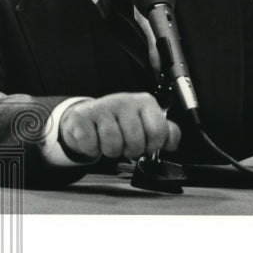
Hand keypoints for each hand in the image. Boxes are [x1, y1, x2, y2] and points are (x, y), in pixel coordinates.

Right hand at [58, 93, 180, 161]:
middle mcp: (123, 100)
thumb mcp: (145, 124)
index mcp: (144, 102)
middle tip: (125, 144)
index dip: (153, 145)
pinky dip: (92, 149)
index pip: (158, 131)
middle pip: (136, 142)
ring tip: (109, 142)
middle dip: (130, 150)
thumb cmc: (118, 122)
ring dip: (111, 151)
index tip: (146, 144)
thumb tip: (171, 143)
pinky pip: (91, 145)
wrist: (86, 117)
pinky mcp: (81, 117)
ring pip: (113, 145)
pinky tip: (94, 140)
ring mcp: (101, 107)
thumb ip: (164, 132)